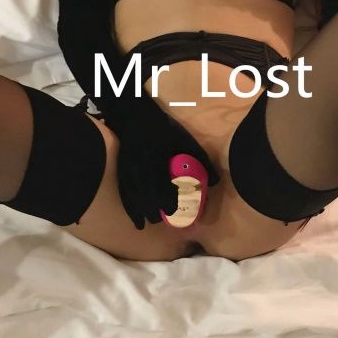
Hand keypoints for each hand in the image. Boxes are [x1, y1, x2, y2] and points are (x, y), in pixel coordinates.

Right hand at [104, 96, 220, 231]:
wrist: (134, 115)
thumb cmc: (163, 128)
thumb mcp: (184, 140)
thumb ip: (201, 160)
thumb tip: (215, 182)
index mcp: (158, 157)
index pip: (162, 180)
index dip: (168, 197)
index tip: (175, 209)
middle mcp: (142, 165)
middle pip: (147, 191)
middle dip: (155, 207)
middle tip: (166, 220)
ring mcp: (130, 170)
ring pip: (135, 195)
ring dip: (143, 210)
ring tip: (152, 222)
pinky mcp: (122, 173)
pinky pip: (125, 194)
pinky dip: (131, 210)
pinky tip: (136, 221)